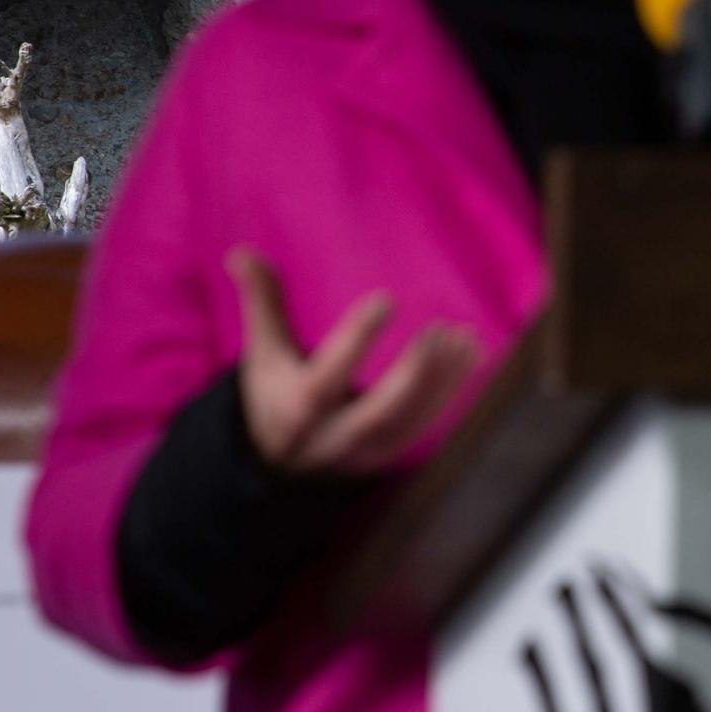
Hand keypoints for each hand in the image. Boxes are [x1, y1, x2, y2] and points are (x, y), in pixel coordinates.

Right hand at [226, 247, 480, 474]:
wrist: (280, 459)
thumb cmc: (275, 389)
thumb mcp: (263, 350)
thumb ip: (261, 302)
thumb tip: (240, 252)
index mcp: (297, 408)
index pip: (328, 376)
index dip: (357, 339)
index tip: (386, 299)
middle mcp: (332, 436)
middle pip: (378, 412)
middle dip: (413, 373)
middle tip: (439, 329)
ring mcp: (364, 451)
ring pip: (411, 420)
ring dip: (443, 379)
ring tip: (465, 335)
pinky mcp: (388, 454)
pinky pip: (426, 422)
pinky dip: (450, 389)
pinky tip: (471, 352)